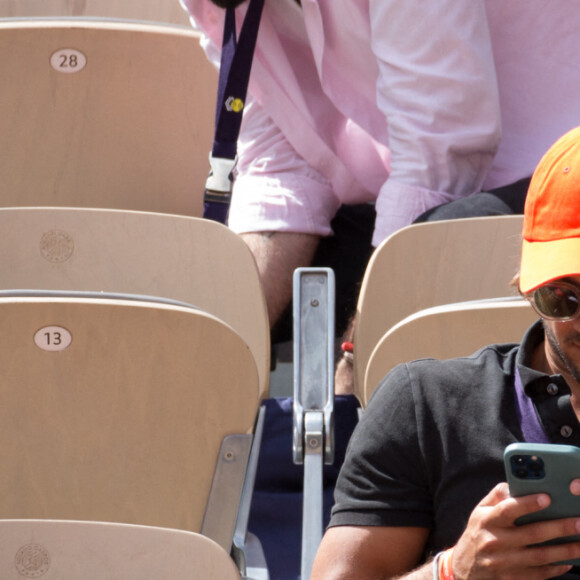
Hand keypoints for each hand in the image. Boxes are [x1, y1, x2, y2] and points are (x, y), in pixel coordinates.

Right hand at [452, 482, 579, 579]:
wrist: (465, 569)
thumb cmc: (478, 534)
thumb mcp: (479, 512)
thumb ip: (496, 497)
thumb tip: (515, 485)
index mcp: (487, 521)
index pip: (508, 510)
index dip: (527, 504)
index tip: (547, 497)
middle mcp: (495, 541)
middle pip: (531, 534)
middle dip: (558, 528)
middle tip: (578, 521)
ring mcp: (505, 563)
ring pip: (540, 556)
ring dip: (565, 550)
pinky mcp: (513, 578)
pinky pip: (540, 574)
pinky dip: (557, 567)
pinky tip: (569, 560)